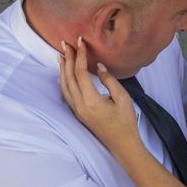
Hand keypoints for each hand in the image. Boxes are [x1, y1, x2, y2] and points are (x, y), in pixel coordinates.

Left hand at [59, 38, 141, 155]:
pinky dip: (63, 80)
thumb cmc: (126, 122)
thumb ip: (109, 80)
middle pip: (68, 77)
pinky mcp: (78, 114)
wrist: (122, 145)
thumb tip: (98, 66)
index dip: (79, 55)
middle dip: (67, 59)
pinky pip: (66, 94)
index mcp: (91, 100)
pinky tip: (65, 74)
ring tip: (61, 55)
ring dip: (62, 69)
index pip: (80, 73)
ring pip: (64, 86)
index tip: (81, 42)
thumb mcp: (123, 98)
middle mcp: (79, 105)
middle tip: (66, 43)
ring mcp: (77, 111)